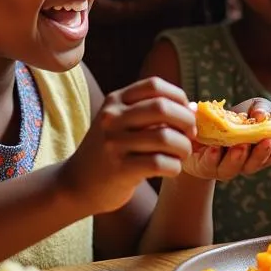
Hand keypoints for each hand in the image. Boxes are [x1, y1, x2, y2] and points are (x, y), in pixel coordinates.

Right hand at [62, 77, 195, 213]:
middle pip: (162, 108)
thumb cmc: (111, 151)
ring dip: (184, 147)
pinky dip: (174, 167)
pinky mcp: (119, 169)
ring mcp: (114, 143)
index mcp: (115, 101)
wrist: (77, 184)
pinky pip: (159, 163)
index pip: (155, 86)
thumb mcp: (122, 122)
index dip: (179, 97)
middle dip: (186, 121)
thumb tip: (193, 108)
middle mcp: (112, 118)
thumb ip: (152, 113)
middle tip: (191, 135)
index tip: (187, 113)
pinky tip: (171, 169)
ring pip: (164, 137)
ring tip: (182, 155)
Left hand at [186, 97, 270, 179]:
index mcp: (259, 152)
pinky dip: (212, 157)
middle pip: (256, 164)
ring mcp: (223, 167)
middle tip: (268, 141)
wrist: (198, 129)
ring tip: (241, 146)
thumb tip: (264, 116)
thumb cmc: (232, 119)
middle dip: (262, 153)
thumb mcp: (251, 108)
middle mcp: (243, 163)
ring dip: (238, 157)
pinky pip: (208, 164)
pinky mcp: (203, 166)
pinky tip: (215, 149)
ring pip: (232, 167)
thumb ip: (262, 110)